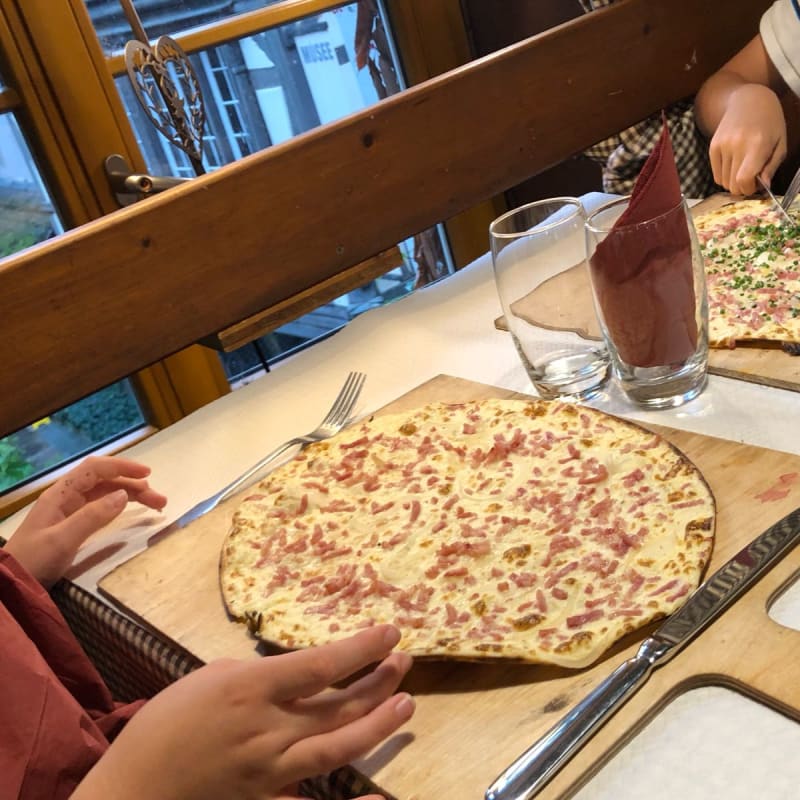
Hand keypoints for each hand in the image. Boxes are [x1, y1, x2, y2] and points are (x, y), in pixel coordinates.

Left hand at [5, 455, 166, 585]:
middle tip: (160, 500)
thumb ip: (92, 517)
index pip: (96, 469)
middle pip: (105, 481)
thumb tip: (124, 495)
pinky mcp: (72, 526)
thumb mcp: (62, 540)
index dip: (122, 467)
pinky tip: (131, 511)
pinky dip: (120, 507)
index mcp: (61, 494)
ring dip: (130, 495)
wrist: (9, 584)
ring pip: (105, 494)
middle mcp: (66, 498)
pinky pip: (101, 507)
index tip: (148, 475)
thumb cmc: (33, 561)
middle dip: (133, 484)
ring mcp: (69, 511)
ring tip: (155, 506)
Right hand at [74, 625, 414, 799]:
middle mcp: (267, 729)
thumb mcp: (210, 677)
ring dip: (377, 724)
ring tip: (406, 704)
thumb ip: (260, 676)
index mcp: (250, 689)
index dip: (362, 649)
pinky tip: (379, 799)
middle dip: (378, 681)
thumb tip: (298, 674)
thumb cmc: (166, 723)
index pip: (321, 665)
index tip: (390, 632)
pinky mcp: (265, 799)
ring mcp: (270, 770)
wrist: (136, 787)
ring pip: (338, 748)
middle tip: (403, 662)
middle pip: (339, 705)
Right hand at [708, 83, 786, 194]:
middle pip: (732, 184)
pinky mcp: (713, 147)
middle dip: (742, 187)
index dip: (749, 189)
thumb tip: (763, 186)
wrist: (749, 100)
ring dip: (733, 182)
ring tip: (743, 170)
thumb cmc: (770, 123)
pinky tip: (734, 166)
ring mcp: (722, 146)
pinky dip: (725, 176)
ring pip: (723, 182)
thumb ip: (772, 167)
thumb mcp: (780, 143)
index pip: (744, 179)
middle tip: (751, 179)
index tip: (755, 186)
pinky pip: (716, 175)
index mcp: (757, 145)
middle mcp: (737, 145)